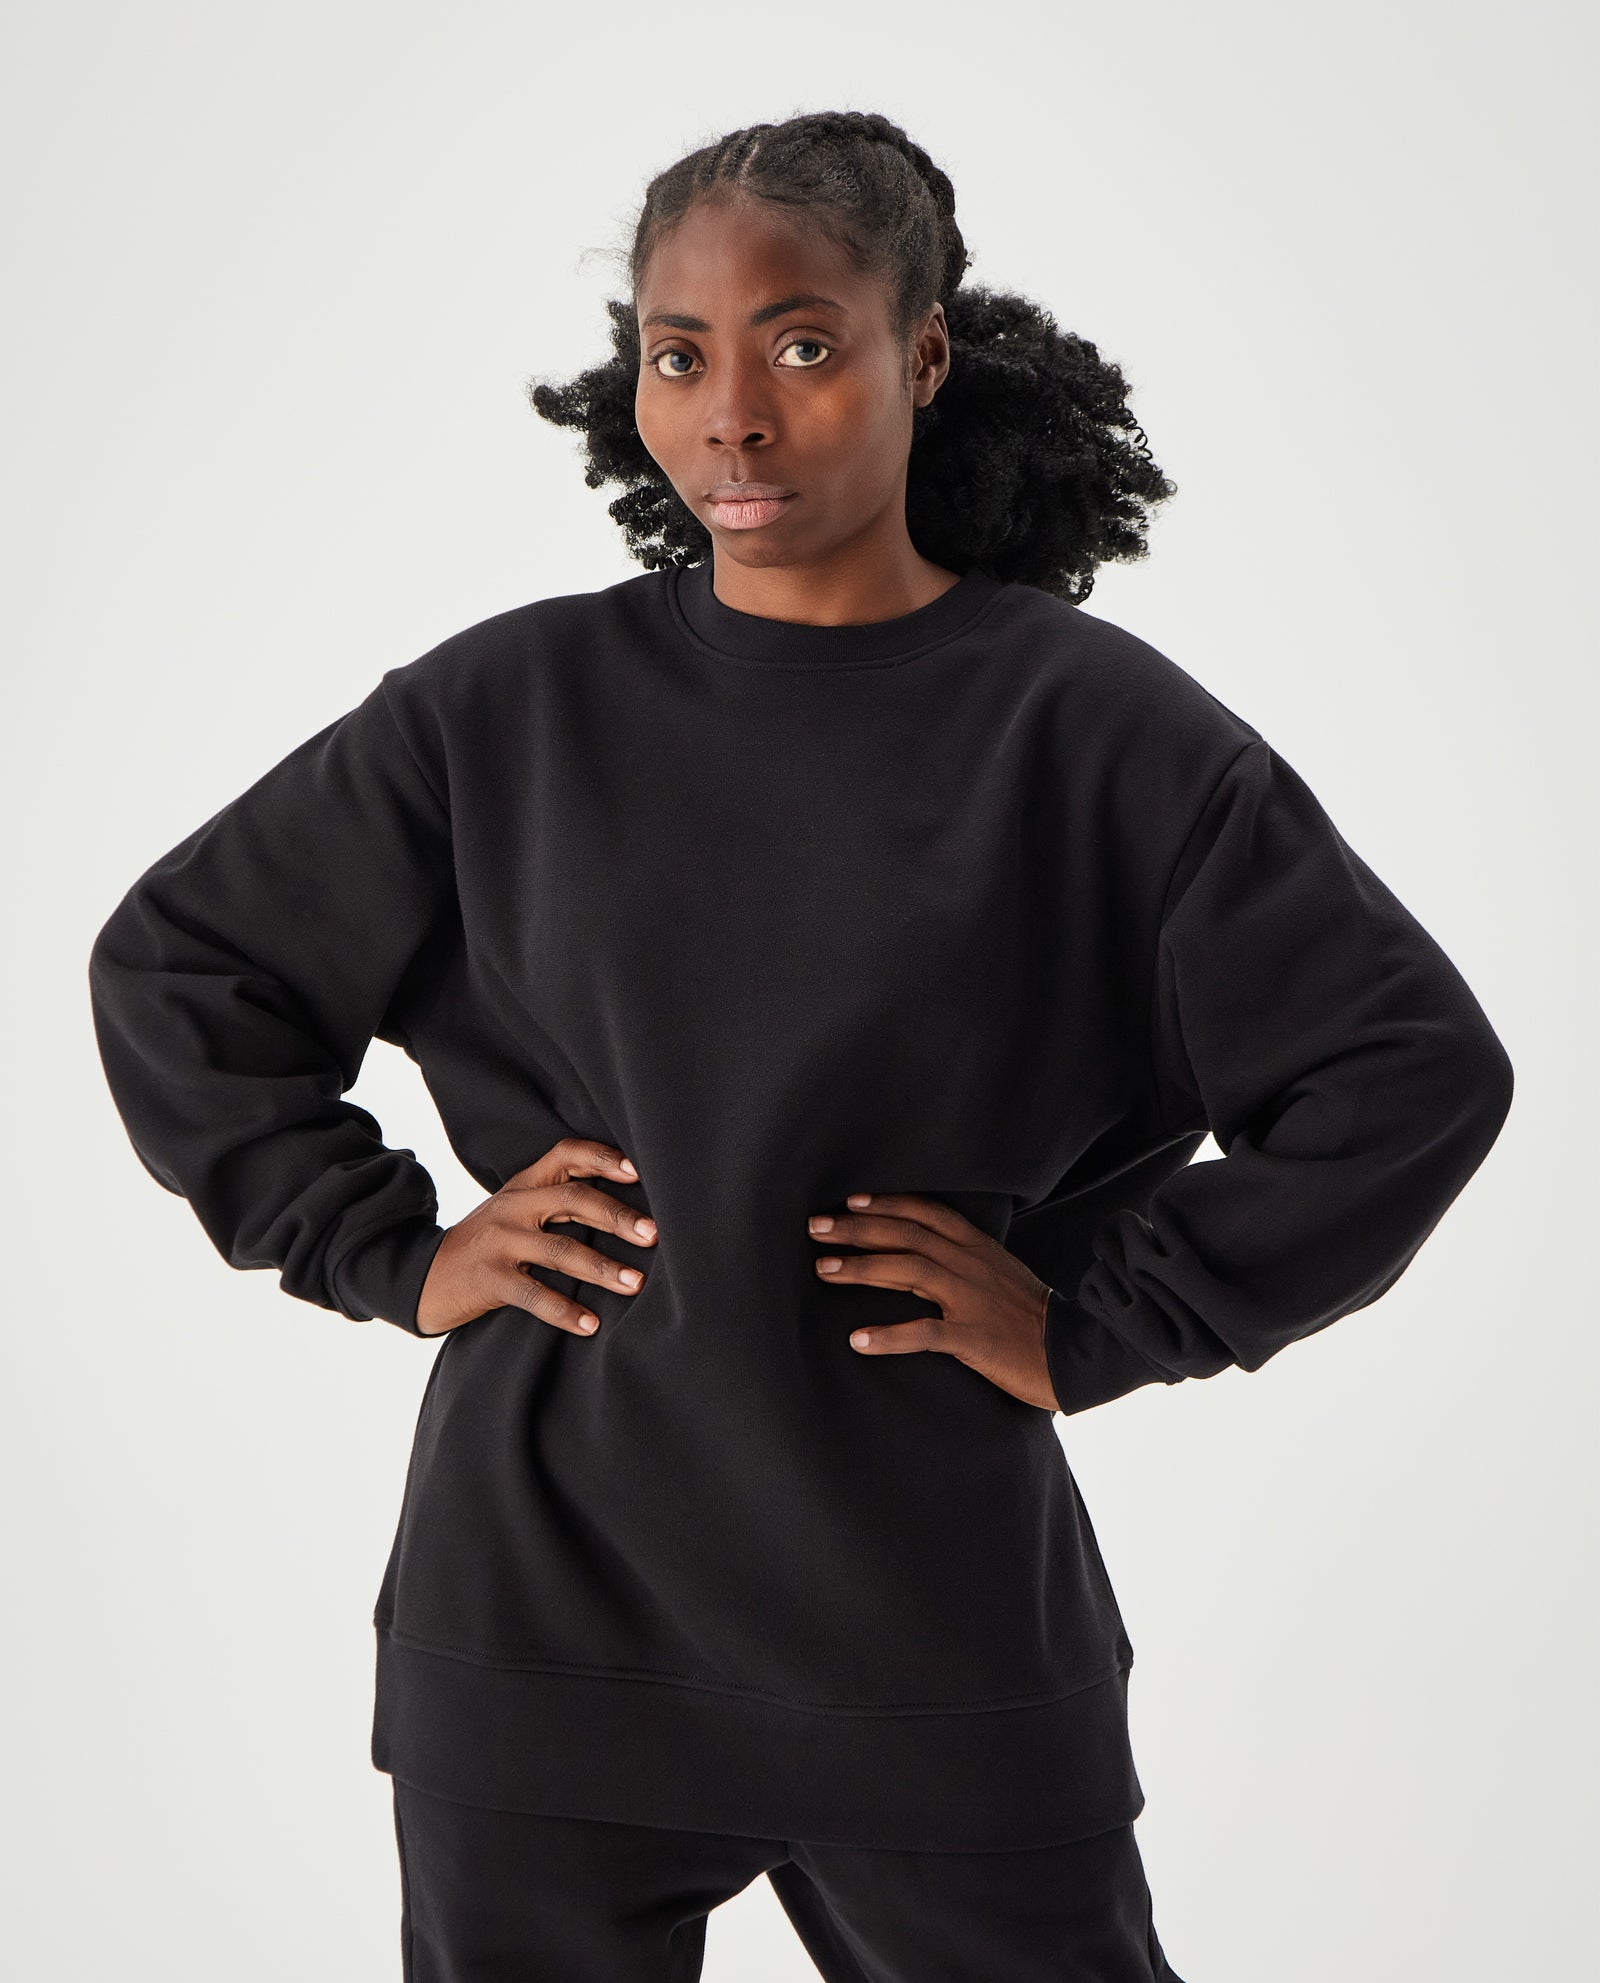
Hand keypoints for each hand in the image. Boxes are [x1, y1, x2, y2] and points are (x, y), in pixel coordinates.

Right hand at [415, 1137, 656, 1336]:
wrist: (421, 1276)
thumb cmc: (486, 1245)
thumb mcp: (514, 1212)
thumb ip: (555, 1202)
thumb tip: (624, 1211)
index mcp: (524, 1185)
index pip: (566, 1155)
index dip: (604, 1159)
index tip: (639, 1173)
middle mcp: (513, 1206)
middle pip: (573, 1199)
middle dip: (617, 1216)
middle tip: (654, 1234)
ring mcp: (499, 1242)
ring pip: (560, 1249)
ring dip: (603, 1268)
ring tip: (636, 1284)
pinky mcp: (489, 1279)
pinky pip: (534, 1294)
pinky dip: (565, 1311)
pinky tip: (591, 1325)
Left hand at [807, 1191, 1059, 1410]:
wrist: (1073, 1352)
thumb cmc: (1029, 1314)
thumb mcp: (997, 1273)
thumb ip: (959, 1258)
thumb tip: (912, 1253)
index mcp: (977, 1247)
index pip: (926, 1213)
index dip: (887, 1203)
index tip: (850, 1201)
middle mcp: (971, 1265)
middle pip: (907, 1235)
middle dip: (858, 1228)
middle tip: (815, 1227)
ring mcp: (972, 1300)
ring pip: (909, 1271)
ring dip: (862, 1268)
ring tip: (823, 1269)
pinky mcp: (975, 1339)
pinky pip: (926, 1334)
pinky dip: (890, 1336)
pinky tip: (858, 1340)